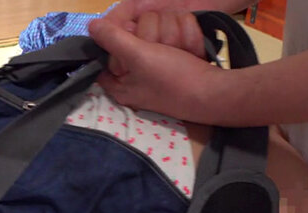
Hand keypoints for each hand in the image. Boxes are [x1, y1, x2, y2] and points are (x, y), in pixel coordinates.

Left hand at [88, 11, 223, 122]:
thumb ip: (113, 39)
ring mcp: (156, 62)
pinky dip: (184, 36)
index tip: (132, 33)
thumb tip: (91, 26)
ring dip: (172, 33)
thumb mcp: (139, 57)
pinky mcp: (175, 55)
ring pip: (156, 25)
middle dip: (152, 35)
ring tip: (179, 52)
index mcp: (118, 79)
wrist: (216, 92)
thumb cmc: (173, 80)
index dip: (116, 35)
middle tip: (162, 51)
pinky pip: (174, 30)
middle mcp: (133, 72)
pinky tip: (188, 50)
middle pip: (132, 30)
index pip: (103, 49)